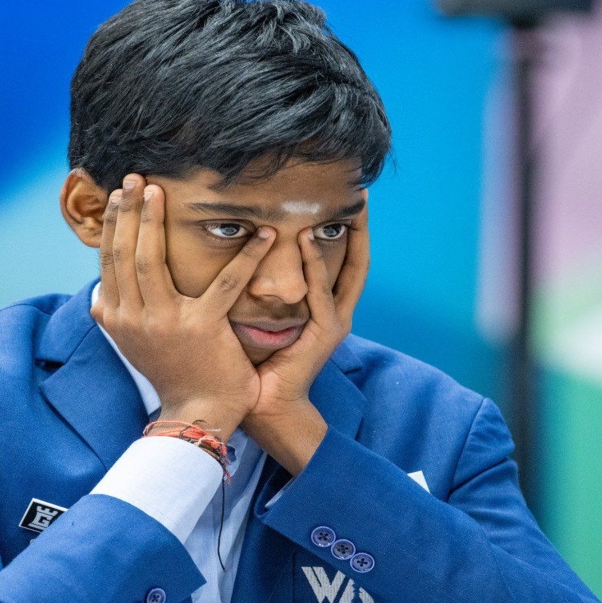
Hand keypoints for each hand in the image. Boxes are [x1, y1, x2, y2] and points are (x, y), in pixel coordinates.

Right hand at [91, 174, 274, 439]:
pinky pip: (224, 283)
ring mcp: (165, 322)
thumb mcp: (133, 343)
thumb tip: (103, 285)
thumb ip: (120, 312)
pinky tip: (263, 234)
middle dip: (127, 210)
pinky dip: (246, 256)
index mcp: (116, 317)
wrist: (195, 415)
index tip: (119, 194)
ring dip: (154, 221)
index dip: (114, 224)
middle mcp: (133, 317)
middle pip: (125, 252)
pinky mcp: (202, 328)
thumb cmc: (171, 373)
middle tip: (135, 178)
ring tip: (162, 191)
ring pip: (152, 260)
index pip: (110, 260)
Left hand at [242, 205, 369, 472]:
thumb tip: (239, 253)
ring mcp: (334, 324)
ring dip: (350, 239)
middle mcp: (337, 313)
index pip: (344, 261)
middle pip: (358, 262)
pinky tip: (306, 240)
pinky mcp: (324, 335)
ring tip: (349, 208)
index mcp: (325, 309)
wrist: (265, 407)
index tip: (348, 201)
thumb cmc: (258, 364)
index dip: (349, 232)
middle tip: (361, 195)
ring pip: (349, 272)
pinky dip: (314, 266)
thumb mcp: (263, 316)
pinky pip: (320, 294)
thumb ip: (263, 288)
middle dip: (362, 228)